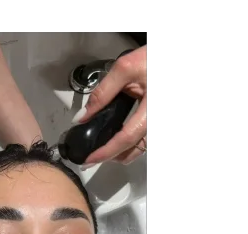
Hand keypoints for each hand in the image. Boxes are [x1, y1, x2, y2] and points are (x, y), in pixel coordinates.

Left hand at [75, 45, 146, 165]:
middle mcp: (154, 121)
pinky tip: (114, 137)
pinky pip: (141, 140)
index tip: (89, 160)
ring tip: (101, 148)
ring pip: (139, 148)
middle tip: (92, 158)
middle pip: (133, 150)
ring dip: (120, 152)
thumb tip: (82, 117)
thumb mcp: (125, 69)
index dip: (106, 152)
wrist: (165, 58)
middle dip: (111, 157)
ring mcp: (154, 123)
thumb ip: (102, 93)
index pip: (126, 138)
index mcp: (149, 111)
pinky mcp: (151, 120)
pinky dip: (127, 144)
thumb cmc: (150, 61)